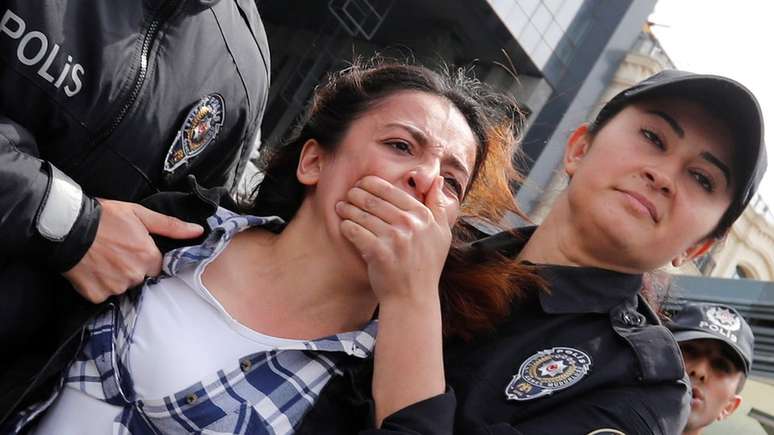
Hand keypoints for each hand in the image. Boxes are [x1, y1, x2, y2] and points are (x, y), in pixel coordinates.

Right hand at [63, 199, 203, 302]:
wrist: (67, 227)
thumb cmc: (105, 217)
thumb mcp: (140, 215)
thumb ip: (171, 226)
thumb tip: (198, 231)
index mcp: (149, 258)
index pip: (156, 266)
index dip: (145, 256)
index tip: (132, 247)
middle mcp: (134, 276)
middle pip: (140, 277)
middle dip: (131, 267)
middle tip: (115, 251)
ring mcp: (115, 287)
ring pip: (122, 286)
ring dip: (115, 276)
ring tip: (102, 258)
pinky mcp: (96, 295)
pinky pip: (104, 294)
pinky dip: (99, 284)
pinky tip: (93, 269)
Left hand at [336, 175, 450, 423]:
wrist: (412, 298)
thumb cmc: (426, 266)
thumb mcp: (441, 234)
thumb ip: (439, 206)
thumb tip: (437, 179)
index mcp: (424, 217)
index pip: (393, 190)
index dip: (373, 183)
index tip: (362, 183)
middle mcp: (410, 225)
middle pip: (373, 200)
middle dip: (356, 194)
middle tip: (348, 194)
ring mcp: (394, 238)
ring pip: (361, 213)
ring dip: (347, 208)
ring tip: (341, 207)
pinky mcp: (378, 252)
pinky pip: (355, 230)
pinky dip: (346, 226)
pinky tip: (343, 225)